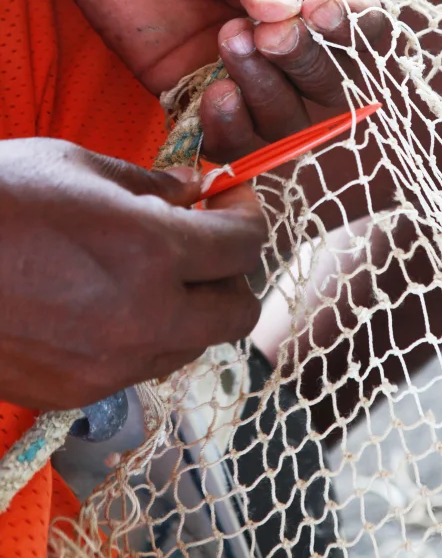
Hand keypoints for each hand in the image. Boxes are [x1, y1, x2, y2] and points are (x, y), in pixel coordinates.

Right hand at [0, 138, 264, 410]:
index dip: (249, 215)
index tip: (234, 199)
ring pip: (193, 342)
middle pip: (239, 310)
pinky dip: (147, 334)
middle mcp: (144, 317)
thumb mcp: (77, 166)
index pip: (243, 244)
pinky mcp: (75, 392)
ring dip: (192, 305)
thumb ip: (150, 185)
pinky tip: (111, 300)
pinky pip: (142, 366)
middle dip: (234, 271)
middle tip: (207, 238)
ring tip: (155, 269)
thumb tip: (193, 191)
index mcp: (152, 251)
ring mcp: (110, 364)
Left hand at [199, 0, 385, 160]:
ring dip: (269, 95)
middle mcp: (285, 39)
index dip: (356, 33)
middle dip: (309, 66)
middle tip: (267, 31)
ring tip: (230, 40)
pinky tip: (214, 93)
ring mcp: (241, 72)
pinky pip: (228, 141)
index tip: (322, 10)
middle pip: (331, 89)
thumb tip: (284, 12)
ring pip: (286, 125)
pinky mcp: (191, 93)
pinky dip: (231, 130)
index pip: (363, 31)